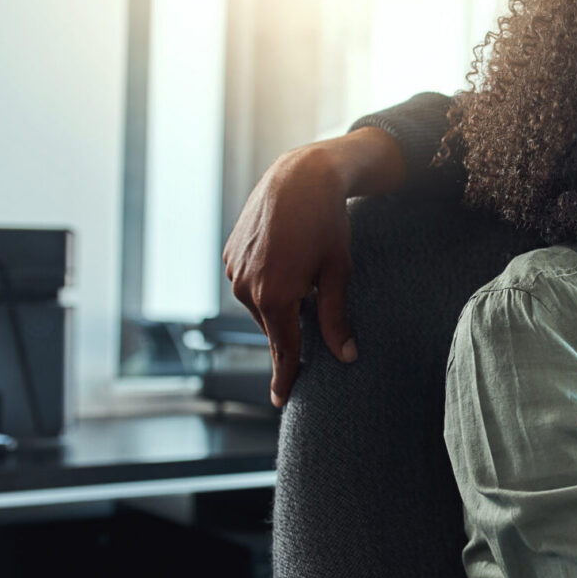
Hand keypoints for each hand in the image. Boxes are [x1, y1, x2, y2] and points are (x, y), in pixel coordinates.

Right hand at [223, 130, 402, 405]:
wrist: (300, 177)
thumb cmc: (327, 223)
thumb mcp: (338, 273)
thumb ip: (337, 318)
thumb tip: (346, 356)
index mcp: (276, 297)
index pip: (283, 349)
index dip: (286, 376)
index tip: (282, 400)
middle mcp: (247, 288)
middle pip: (274, 327)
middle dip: (292, 325)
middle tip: (314, 303)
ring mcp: (234, 271)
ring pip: (260, 306)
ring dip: (279, 302)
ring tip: (302, 272)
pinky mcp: (230, 256)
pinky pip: (249, 284)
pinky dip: (266, 284)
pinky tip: (285, 260)